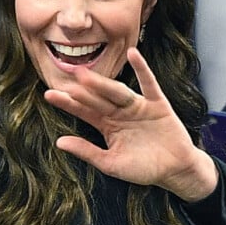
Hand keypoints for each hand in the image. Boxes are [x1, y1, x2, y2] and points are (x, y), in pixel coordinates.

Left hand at [45, 47, 217, 201]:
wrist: (176, 171)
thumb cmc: (143, 168)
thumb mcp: (111, 164)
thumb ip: (87, 152)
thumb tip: (59, 142)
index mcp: (106, 125)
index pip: (83, 111)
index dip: (68, 104)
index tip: (49, 94)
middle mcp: (119, 112)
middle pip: (97, 98)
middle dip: (82, 90)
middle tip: (66, 79)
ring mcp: (138, 106)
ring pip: (118, 92)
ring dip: (103, 83)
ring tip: (86, 74)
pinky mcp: (157, 103)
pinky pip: (149, 84)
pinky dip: (142, 69)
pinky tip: (133, 53)